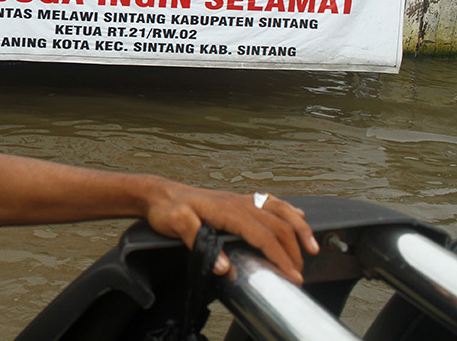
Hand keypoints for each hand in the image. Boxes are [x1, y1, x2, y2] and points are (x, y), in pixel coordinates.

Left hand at [143, 180, 318, 283]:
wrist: (158, 194)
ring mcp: (240, 199)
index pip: (264, 236)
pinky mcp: (237, 200)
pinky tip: (297, 215)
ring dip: (298, 228)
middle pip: (278, 225)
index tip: (291, 277)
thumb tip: (223, 266)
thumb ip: (197, 241)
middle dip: (294, 250)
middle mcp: (239, 202)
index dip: (280, 257)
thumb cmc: (166, 209)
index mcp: (229, 210)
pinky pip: (270, 202)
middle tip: (300, 275)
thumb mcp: (175, 224)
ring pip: (279, 210)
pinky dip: (288, 210)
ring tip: (312, 247)